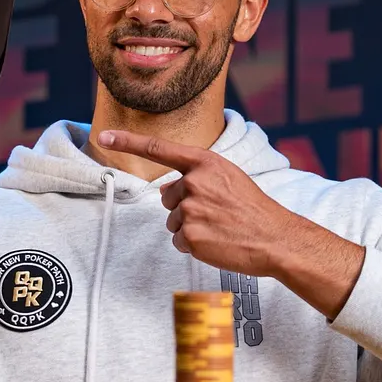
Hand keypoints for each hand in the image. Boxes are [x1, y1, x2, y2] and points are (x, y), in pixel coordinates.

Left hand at [95, 129, 365, 318]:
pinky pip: (179, 242)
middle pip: (167, 197)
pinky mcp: (191, 237)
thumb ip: (198, 177)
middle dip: (184, 208)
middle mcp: (194, 182)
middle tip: (216, 215)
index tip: (103, 136)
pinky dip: (195, 246)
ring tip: (220, 229)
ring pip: (173, 221)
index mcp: (205, 163)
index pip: (159, 148)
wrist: (277, 238)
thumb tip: (167, 188)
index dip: (128, 141)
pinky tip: (217, 243)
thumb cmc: (254, 209)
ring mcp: (191, 210)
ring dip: (191, 228)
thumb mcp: (229, 179)